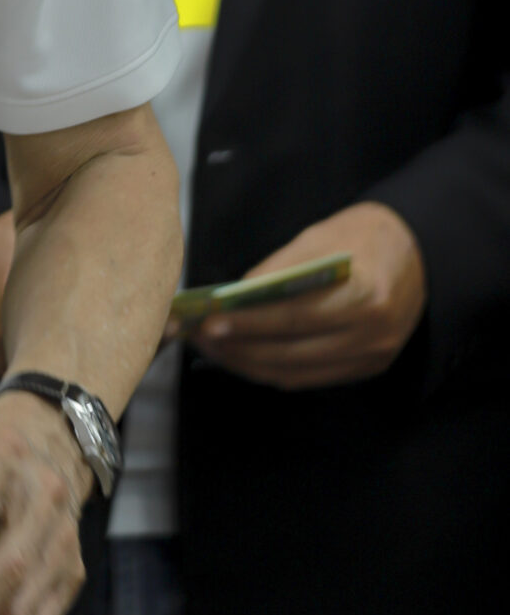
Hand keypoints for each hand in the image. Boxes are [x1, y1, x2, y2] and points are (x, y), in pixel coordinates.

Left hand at [193, 202, 426, 388]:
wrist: (416, 253)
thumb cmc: (362, 237)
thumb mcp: (320, 237)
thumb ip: (279, 269)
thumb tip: (234, 296)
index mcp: (364, 295)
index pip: (294, 316)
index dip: (249, 322)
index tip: (209, 321)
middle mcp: (371, 335)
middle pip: (291, 351)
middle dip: (238, 347)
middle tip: (198, 336)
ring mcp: (371, 358)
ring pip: (296, 373)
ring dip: (248, 363)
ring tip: (212, 347)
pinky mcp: (366, 369)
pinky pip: (309, 378)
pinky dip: (272, 370)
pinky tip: (243, 356)